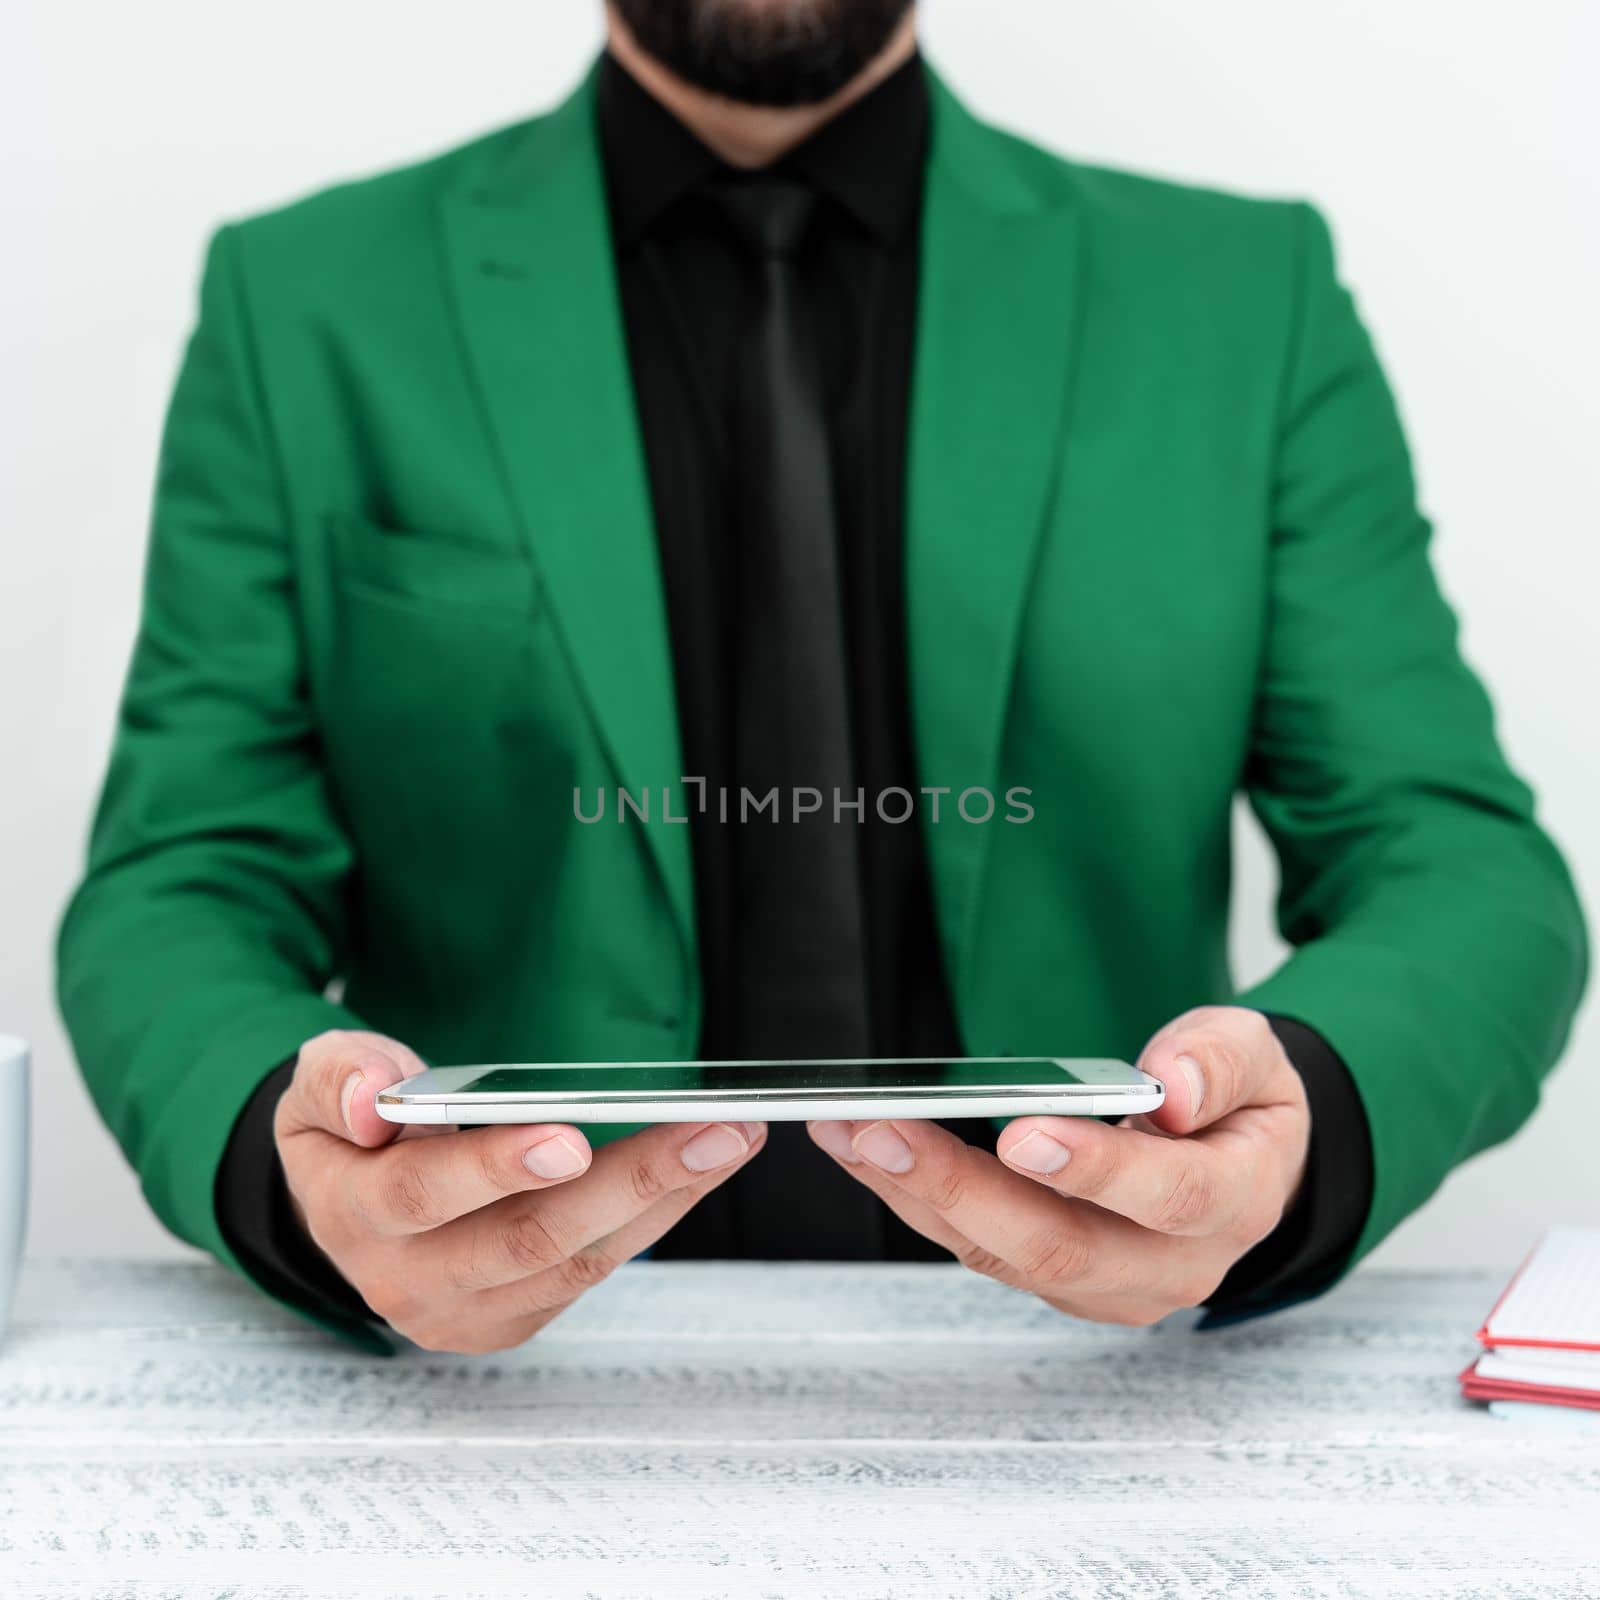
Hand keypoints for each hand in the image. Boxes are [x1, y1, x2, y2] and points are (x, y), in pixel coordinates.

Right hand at [276, 1030, 766, 1351]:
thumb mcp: (316, 1084)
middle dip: (630, 1182)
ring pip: (577, 1262)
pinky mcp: (512, 1317)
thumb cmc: (346, 1131)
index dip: (497, 1168)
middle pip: (528, 1240)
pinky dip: (653, 1219)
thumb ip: (339, 1076)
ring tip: (731, 1139)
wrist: (345, 1203)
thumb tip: (370, 1099)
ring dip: (665, 1199)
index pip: (422, 1195)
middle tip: (709, 1130)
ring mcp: (465, 1310)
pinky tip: (699, 1169)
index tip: (572, 1137)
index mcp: (351, 1214)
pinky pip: (593, 1272)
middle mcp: (408, 1279)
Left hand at [807, 1007, 1309, 1324]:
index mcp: (1233, 1202)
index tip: (1021, 1132)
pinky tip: (867, 1150)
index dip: (1094, 1169)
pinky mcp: (1058, 1280)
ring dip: (916, 1192)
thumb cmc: (1240, 1107)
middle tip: (882, 1132)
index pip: (1167, 1197)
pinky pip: (981, 1247)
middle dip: (960, 1188)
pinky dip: (918, 1198)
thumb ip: (1220, 1062)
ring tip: (848, 1131)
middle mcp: (1169, 1263)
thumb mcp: (1258, 1058)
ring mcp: (1108, 1282)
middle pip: (1060, 1245)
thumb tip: (1172, 1088)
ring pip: (1003, 1253)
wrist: (1242, 1166)